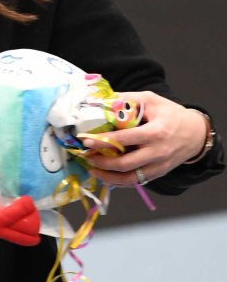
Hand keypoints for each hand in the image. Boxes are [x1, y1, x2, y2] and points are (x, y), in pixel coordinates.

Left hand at [81, 91, 207, 186]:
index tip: (86, 141)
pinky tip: (106, 176)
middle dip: (102, 163)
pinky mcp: (158, 173)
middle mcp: (157, 152)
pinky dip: (119, 181)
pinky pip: (136, 182)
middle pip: (125, 164)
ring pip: (130, 178)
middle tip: (86, 157)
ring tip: (92, 169)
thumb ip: (128, 99)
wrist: (196, 134)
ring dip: (108, 176)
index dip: (103, 141)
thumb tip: (103, 100)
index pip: (125, 139)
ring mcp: (158, 166)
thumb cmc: (171, 114)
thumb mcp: (152, 100)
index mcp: (155, 132)